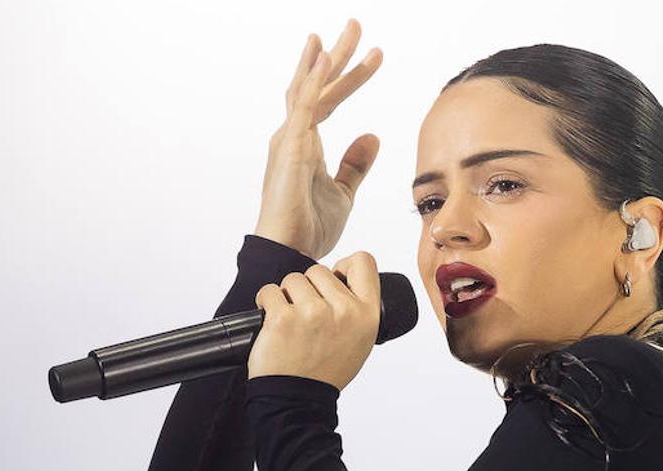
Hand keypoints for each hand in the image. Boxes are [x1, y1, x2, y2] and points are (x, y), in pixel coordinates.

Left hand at [247, 252, 381, 391]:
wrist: (298, 401)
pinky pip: (270, 291)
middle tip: (306, 317)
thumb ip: (355, 309)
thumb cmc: (326, 372)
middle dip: (308, 289)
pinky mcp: (283, 318)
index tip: (333, 281)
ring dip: (286, 296)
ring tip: (290, 322)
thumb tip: (341, 279)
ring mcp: (312, 312)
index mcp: (367, 314)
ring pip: (293, 279)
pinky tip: (272, 323)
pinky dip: (266, 303)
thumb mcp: (359, 341)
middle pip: (319, 271)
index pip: (363, 262)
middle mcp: (343, 310)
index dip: (344, 267)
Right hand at [253, 19, 382, 260]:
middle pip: (317, 85)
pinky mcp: (290, 149)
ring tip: (349, 31)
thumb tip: (372, 136)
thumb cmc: (309, 229)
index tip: (373, 55)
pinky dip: (315, 82)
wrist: (290, 254)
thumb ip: (355, 164)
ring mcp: (289, 141)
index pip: (329, 101)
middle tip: (356, 25)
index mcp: (304, 145)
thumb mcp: (343, 192)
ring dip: (329, 59)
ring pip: (310, 89)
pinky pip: (304, 108)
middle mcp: (293, 137)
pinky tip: (326, 59)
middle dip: (338, 55)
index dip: (350, 78)